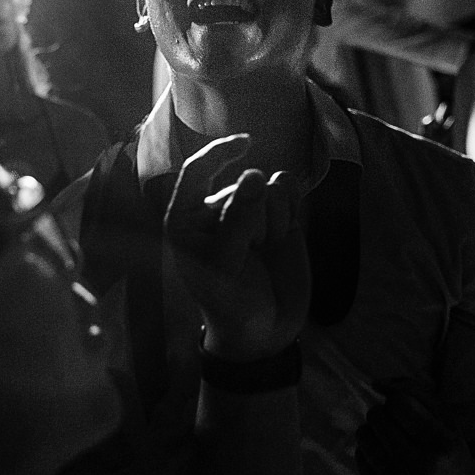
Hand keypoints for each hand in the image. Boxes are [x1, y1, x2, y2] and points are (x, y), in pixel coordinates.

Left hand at [163, 134, 309, 360]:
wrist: (265, 329)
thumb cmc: (231, 301)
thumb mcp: (226, 265)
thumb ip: (237, 220)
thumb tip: (254, 174)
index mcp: (183, 218)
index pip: (196, 171)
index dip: (218, 153)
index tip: (246, 145)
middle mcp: (213, 208)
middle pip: (243, 187)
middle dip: (256, 220)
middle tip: (249, 255)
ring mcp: (247, 209)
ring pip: (270, 185)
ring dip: (274, 218)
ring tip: (263, 249)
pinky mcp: (276, 214)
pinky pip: (288, 187)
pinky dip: (291, 207)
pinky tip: (283, 232)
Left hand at [356, 380, 474, 474]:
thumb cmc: (449, 452)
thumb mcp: (446, 418)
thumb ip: (415, 391)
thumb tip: (377, 383)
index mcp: (442, 443)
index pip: (399, 403)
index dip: (396, 401)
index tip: (403, 409)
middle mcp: (420, 466)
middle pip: (378, 417)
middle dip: (383, 414)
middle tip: (396, 425)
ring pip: (364, 434)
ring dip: (373, 430)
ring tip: (389, 439)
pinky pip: (360, 456)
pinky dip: (369, 451)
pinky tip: (387, 459)